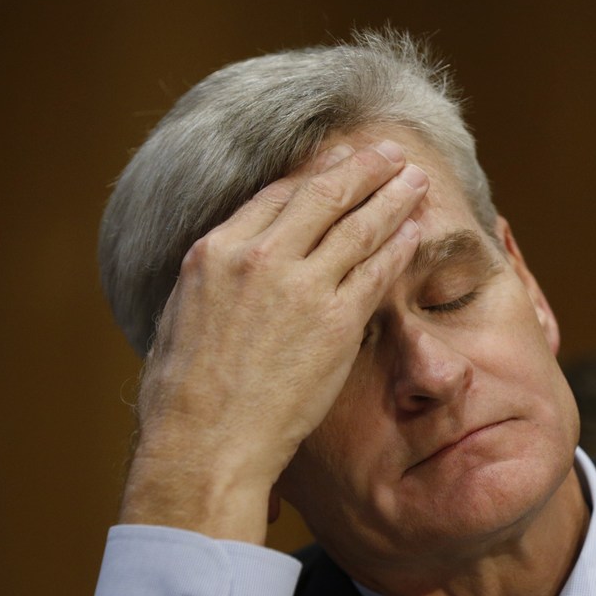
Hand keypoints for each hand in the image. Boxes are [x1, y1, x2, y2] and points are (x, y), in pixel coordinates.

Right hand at [119, 140, 426, 542]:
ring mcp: (301, 287)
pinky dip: (399, 245)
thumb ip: (214, 280)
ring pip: (359, 225)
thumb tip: (230, 267)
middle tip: (390, 154)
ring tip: (415, 179)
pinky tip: (415, 230)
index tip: (336, 164)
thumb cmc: (181, 393)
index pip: (276, 196)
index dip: (314, 175)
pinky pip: (377, 271)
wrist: (205, 441)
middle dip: (362, 169)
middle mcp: (259, 258)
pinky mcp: (335, 321)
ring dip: (392, 197)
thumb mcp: (179, 316)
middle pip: (323, 195)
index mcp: (215, 252)